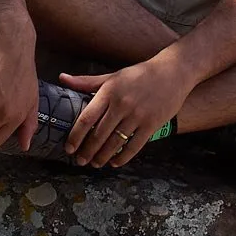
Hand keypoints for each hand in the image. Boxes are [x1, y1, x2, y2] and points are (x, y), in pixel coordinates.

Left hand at [61, 58, 190, 168]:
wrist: (173, 72)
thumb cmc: (140, 74)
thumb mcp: (113, 75)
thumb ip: (87, 82)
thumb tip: (62, 78)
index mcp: (110, 90)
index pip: (86, 119)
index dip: (75, 137)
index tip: (69, 148)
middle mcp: (122, 103)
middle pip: (98, 135)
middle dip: (86, 152)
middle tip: (80, 161)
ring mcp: (137, 115)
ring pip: (114, 143)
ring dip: (101, 157)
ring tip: (95, 163)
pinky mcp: (151, 124)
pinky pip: (133, 147)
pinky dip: (121, 158)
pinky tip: (114, 162)